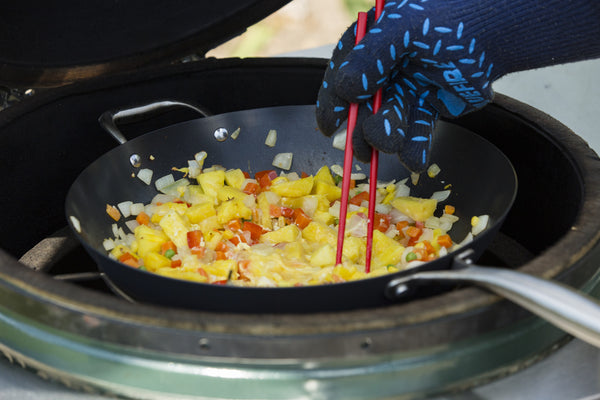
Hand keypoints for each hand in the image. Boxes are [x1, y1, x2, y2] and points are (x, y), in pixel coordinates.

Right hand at [316, 1, 497, 172]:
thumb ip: (372, 56)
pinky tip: (415, 159)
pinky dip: (414, 149)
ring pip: (388, 123)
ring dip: (388, 139)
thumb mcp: (406, 27)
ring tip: (395, 144)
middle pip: (362, 107)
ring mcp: (406, 89)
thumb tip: (345, 88)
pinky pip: (416, 132)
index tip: (329, 126)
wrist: (496, 31)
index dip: (333, 102)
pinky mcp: (427, 107)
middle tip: (363, 148)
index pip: (341, 75)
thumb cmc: (452, 18)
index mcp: (371, 44)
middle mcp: (385, 70)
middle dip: (362, 129)